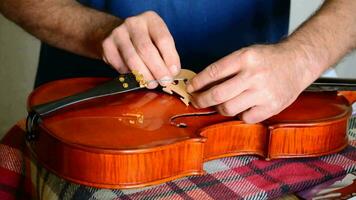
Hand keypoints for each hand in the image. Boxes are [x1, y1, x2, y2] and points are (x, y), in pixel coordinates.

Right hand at [102, 11, 179, 87]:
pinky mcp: (107, 45)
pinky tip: (136, 77)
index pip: (163, 39)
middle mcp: (133, 23)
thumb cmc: (144, 40)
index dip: (170, 58)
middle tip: (164, 82)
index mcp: (151, 19)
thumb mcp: (157, 40)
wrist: (115, 33)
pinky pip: (119, 64)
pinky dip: (129, 74)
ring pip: (132, 58)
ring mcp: (118, 33)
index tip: (173, 72)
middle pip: (146, 49)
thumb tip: (171, 72)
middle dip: (157, 69)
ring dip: (144, 75)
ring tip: (152, 83)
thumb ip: (166, 54)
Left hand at [187, 44, 319, 122]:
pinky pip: (245, 118)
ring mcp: (263, 92)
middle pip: (218, 94)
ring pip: (229, 109)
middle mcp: (253, 75)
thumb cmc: (268, 59)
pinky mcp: (272, 107)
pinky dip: (239, 115)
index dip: (198, 82)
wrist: (298, 62)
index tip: (190, 87)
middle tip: (197, 101)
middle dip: (201, 100)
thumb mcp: (246, 54)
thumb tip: (202, 84)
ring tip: (220, 104)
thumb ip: (227, 68)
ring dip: (219, 108)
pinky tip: (241, 107)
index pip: (213, 72)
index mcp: (245, 58)